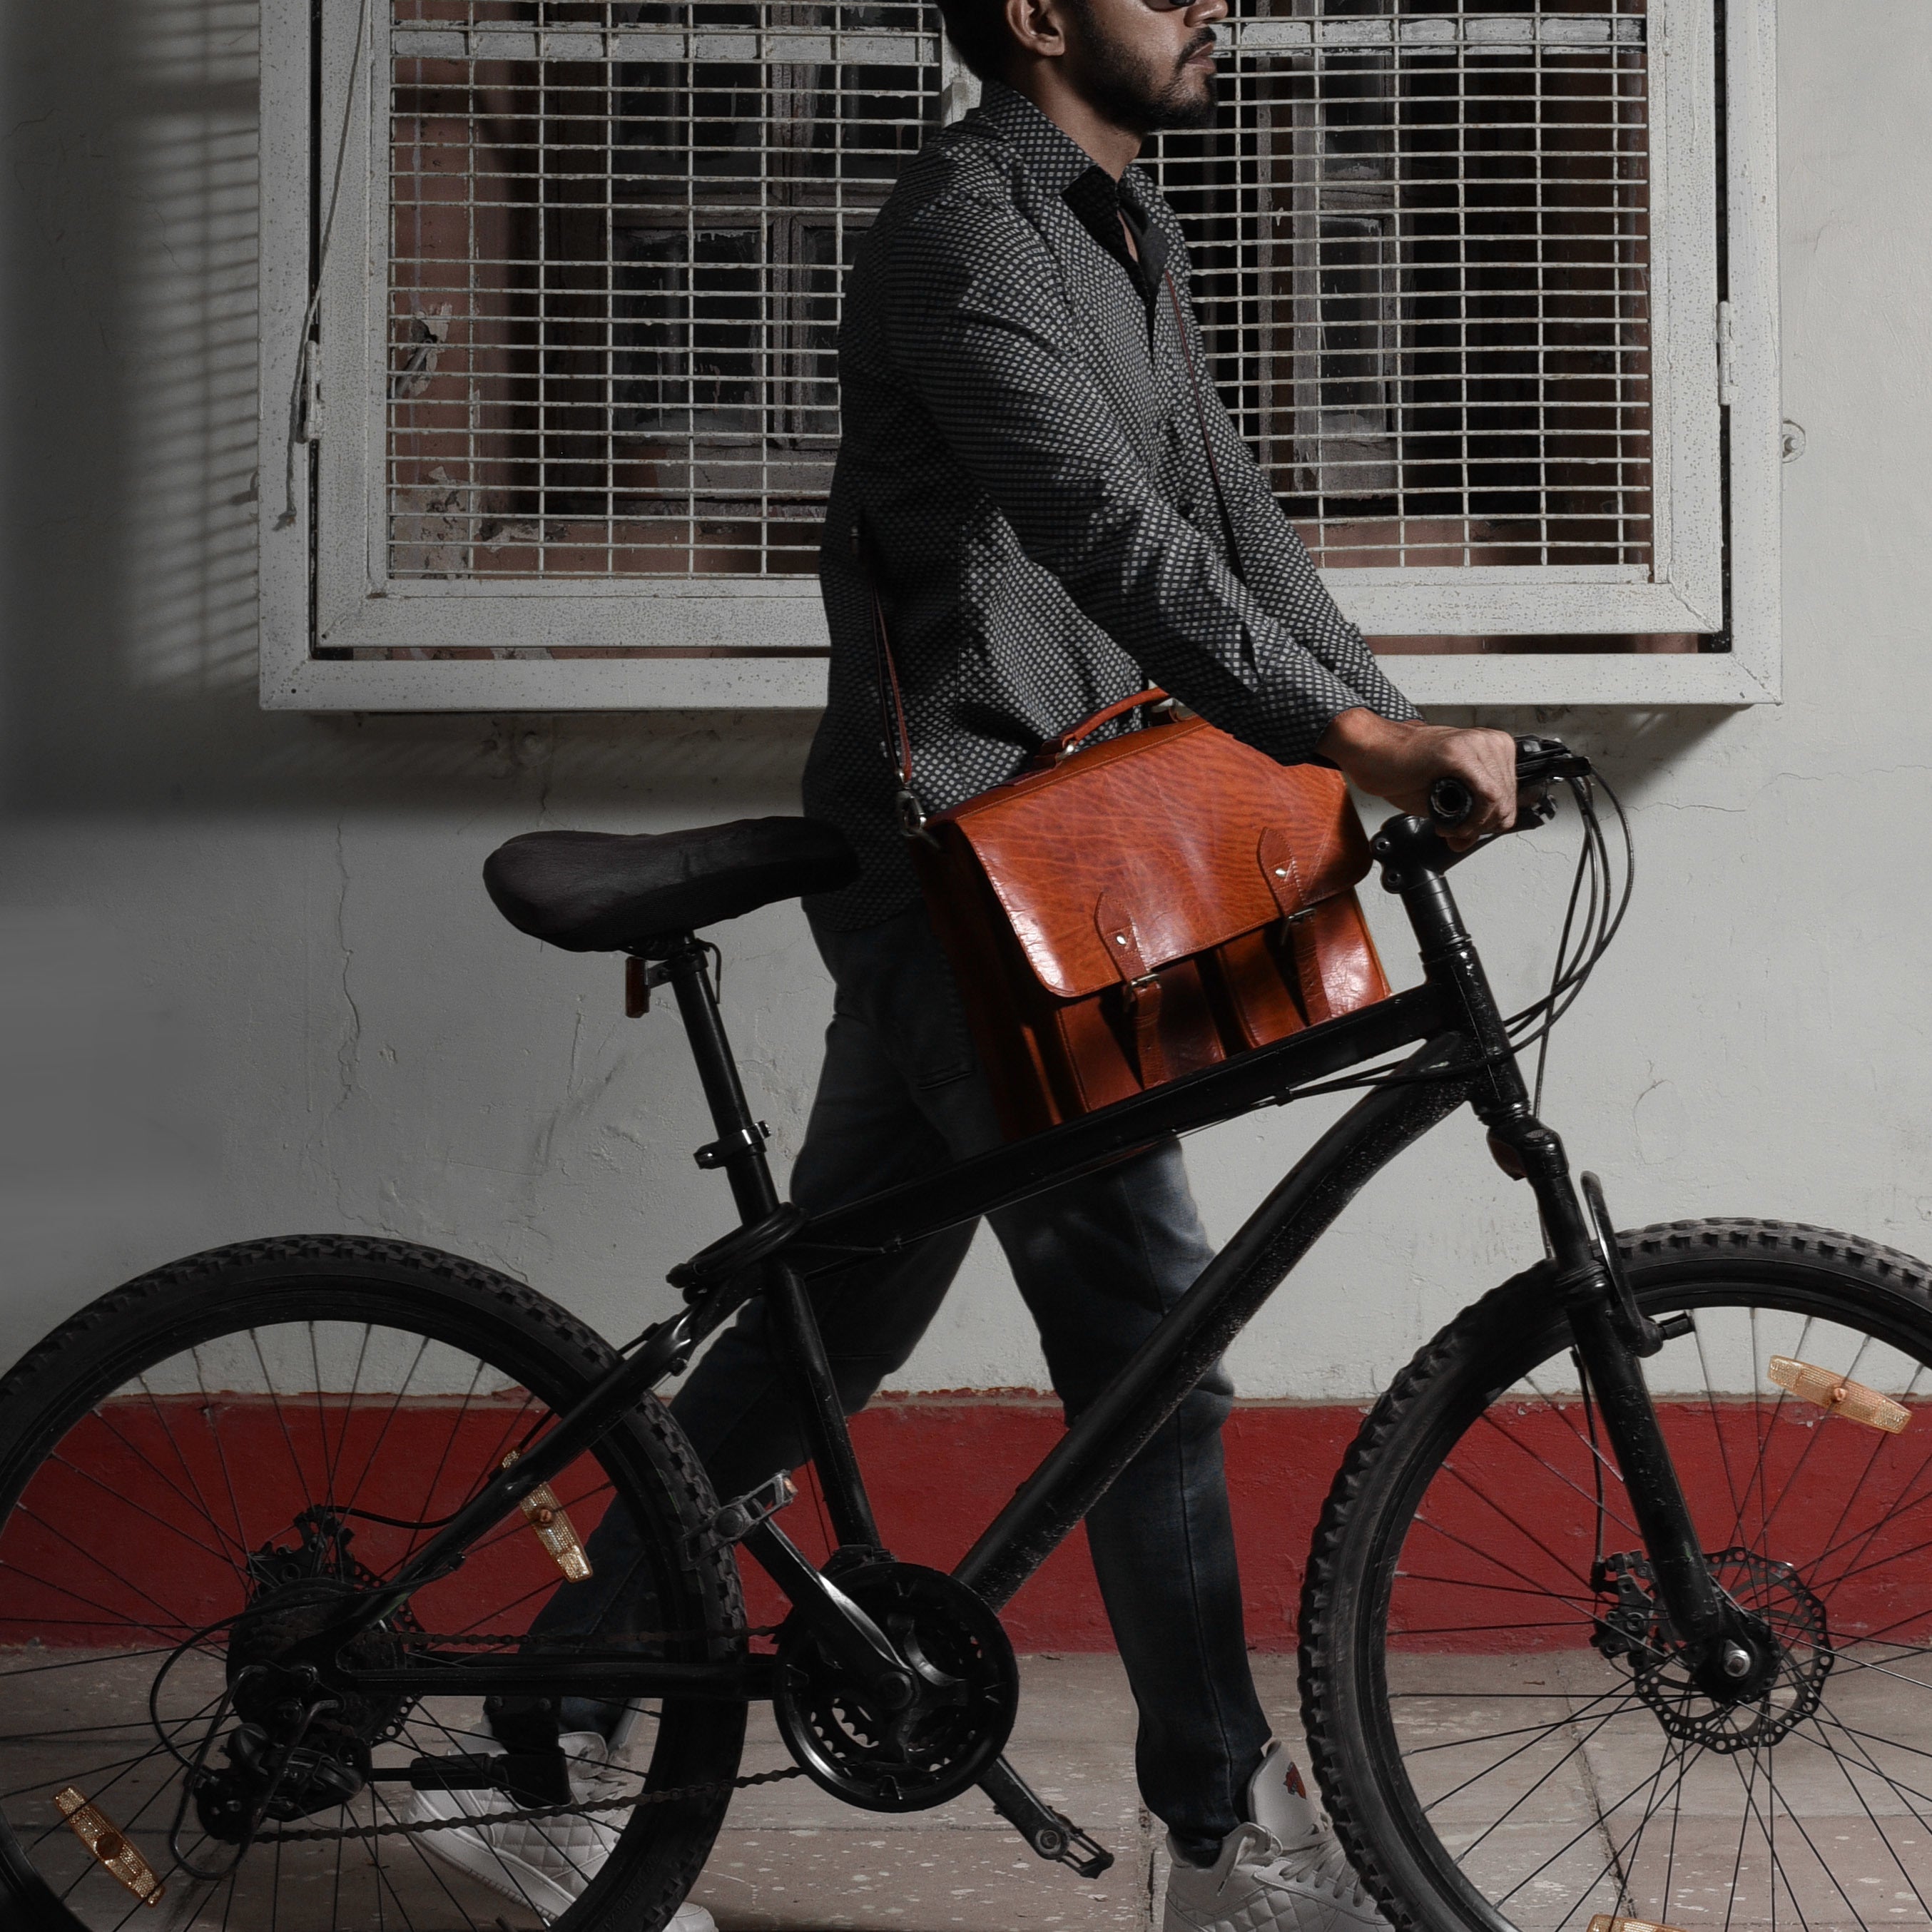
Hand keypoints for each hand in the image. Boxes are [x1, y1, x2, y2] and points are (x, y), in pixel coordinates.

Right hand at [1317, 711, 1518, 851]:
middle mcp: (1489, 742)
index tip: (1468, 831)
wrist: (1373, 754)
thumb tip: (1477, 837)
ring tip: (1448, 827)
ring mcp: (1477, 744)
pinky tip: (1449, 824)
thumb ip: (1467, 815)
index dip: (1491, 822)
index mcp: (1490, 748)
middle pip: (1509, 799)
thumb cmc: (1402, 769)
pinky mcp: (1461, 753)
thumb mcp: (1443, 799)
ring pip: (1501, 800)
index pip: (1512, 795)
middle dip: (1482, 826)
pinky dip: (1472, 819)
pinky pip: (1488, 796)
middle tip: (1454, 832)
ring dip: (1474, 824)